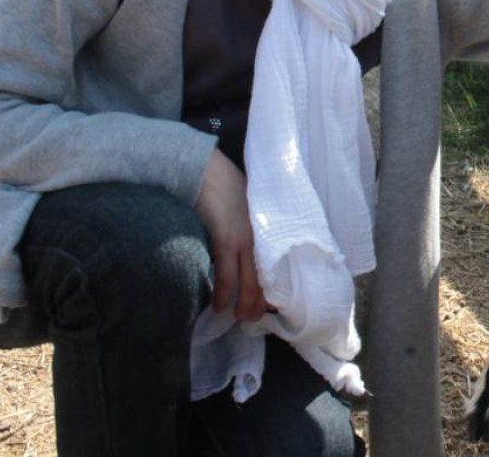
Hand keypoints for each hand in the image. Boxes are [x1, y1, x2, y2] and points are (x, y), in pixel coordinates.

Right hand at [194, 149, 268, 321]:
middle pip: (269, 278)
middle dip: (262, 302)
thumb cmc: (227, 186)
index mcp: (272, 227)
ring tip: (240, 318)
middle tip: (256, 319)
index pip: (282, 265)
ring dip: (245, 305)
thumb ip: (257, 226)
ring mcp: (246, 238)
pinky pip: (227, 275)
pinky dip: (223, 294)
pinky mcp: (226, 239)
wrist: (206, 170)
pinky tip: (220, 306)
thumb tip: (255, 246)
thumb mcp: (252, 206)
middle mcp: (264, 235)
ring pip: (251, 282)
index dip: (278, 286)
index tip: (274, 303)